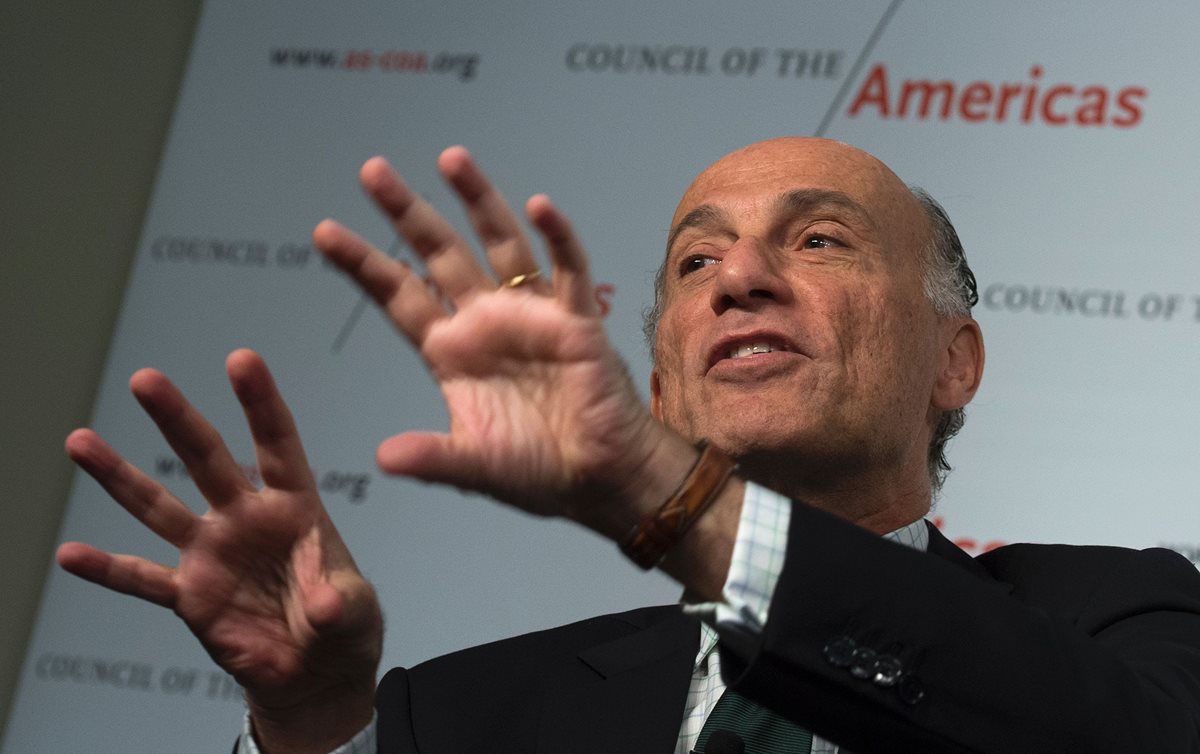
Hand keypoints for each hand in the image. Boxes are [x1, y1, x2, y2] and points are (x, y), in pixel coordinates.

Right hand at [57, 350, 380, 752]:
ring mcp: (213, 552)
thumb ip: (338, 602)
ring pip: (159, 506)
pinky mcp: (190, 594)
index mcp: (295, 507)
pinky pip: (142, 579)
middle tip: (147, 379)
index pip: (278, 444)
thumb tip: (324, 605)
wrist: (314, 671)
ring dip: (120, 477)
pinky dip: (108, 571)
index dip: (261, 403)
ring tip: (80, 441)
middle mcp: (246, 518)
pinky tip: (70, 555)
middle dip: (178, 419)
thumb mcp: (355, 613)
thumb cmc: (345, 626)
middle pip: (207, 459)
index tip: (241, 359)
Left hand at [313, 147, 691, 536]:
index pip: (398, 295)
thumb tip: (382, 457)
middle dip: (406, 213)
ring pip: (500, 243)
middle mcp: (484, 321)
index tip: (323, 231)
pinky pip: (567, 268)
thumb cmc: (536, 471)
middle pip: (439, 253)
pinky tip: (539, 206)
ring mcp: (530, 314)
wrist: (599, 477)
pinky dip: (556, 236)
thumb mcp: (474, 466)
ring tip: (451, 158)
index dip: (364, 264)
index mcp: (450, 351)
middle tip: (371, 170)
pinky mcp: (575, 319)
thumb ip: (432, 458)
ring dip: (477, 201)